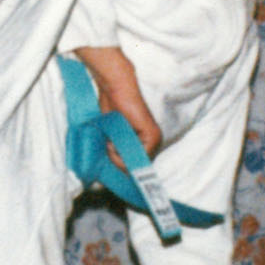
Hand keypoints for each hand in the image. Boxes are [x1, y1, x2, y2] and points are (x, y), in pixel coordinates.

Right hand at [74, 45, 161, 164]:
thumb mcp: (113, 138)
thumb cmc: (112, 109)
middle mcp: (155, 143)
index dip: (118, 165)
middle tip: (108, 143)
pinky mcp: (152, 137)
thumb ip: (117, 153)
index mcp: (148, 143)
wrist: (116, 89)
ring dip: (115, 156)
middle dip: (115, 160)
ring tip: (110, 139)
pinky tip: (113, 139)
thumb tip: (112, 176)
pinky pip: (133, 158)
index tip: (108, 158)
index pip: (134, 167)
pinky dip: (118, 153)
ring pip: (131, 165)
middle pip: (132, 168)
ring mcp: (155, 141)